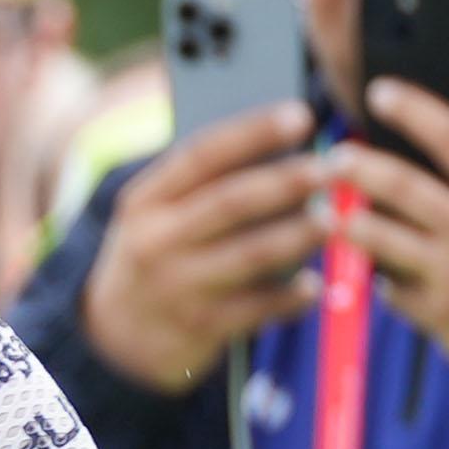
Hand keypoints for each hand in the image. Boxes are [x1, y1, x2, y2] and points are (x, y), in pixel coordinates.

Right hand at [71, 102, 325, 400]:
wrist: (114, 334)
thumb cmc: (157, 253)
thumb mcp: (156, 214)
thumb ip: (204, 186)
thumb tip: (284, 149)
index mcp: (144, 201)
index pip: (200, 155)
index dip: (252, 133)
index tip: (300, 114)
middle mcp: (155, 240)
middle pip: (230, 202)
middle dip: (286, 181)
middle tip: (334, 167)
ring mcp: (177, 286)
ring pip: (250, 255)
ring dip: (298, 236)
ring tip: (335, 220)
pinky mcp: (199, 327)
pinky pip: (257, 309)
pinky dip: (290, 297)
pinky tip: (313, 286)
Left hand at [343, 85, 448, 436]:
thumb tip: (434, 177)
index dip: (412, 108)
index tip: (379, 91)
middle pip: (398, 183)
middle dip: (355, 165)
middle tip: (333, 158)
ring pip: (376, 236)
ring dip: (347, 223)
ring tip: (332, 216)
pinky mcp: (441, 317)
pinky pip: (390, 290)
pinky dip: (384, 282)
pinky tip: (384, 279)